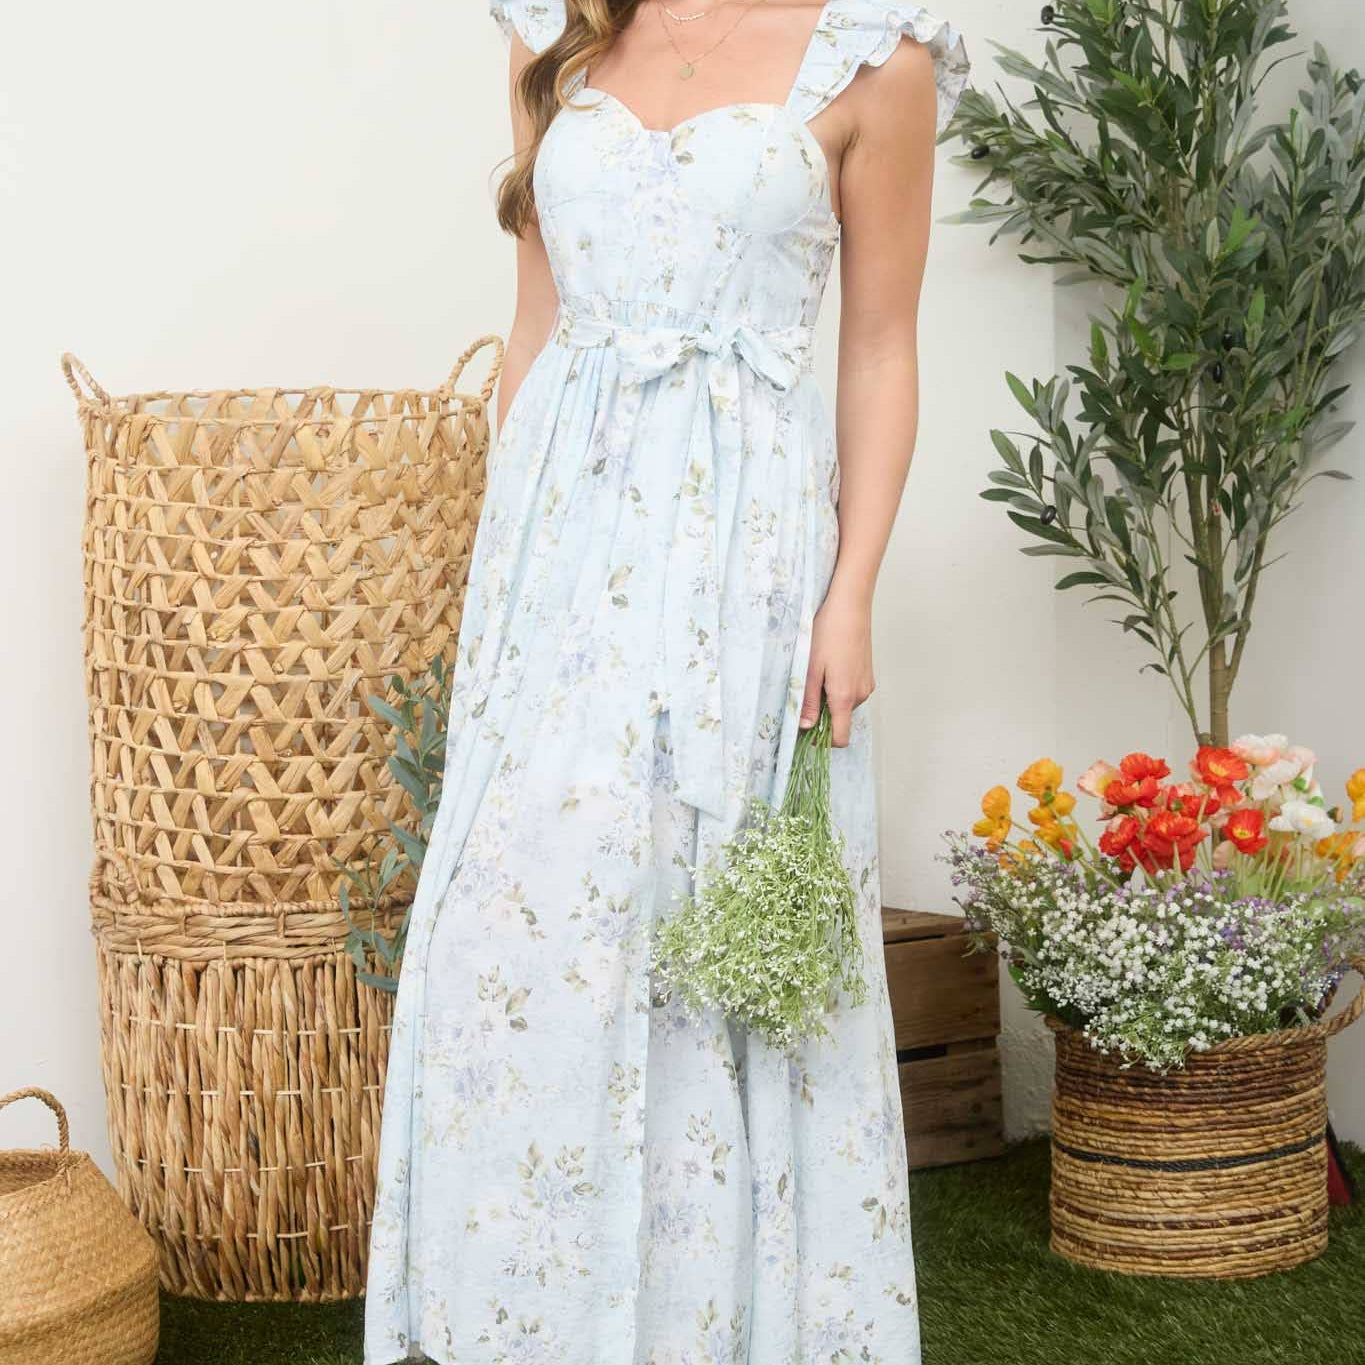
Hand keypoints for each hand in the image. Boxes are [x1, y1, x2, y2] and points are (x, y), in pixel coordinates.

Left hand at [799, 584, 874, 746]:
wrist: (850, 605)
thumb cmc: (828, 632)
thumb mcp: (810, 668)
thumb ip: (809, 701)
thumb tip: (806, 727)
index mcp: (844, 696)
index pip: (840, 738)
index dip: (822, 741)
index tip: (806, 730)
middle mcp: (860, 694)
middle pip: (840, 720)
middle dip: (822, 714)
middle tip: (805, 691)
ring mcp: (866, 684)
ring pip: (845, 705)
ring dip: (829, 698)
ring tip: (817, 672)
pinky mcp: (867, 674)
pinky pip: (851, 691)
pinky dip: (838, 687)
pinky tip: (829, 665)